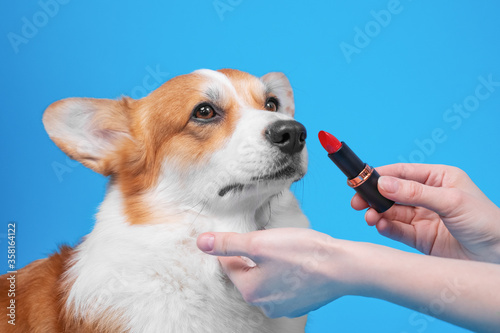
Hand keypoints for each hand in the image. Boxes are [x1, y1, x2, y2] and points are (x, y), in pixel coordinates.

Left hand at [196, 228, 355, 317]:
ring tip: (288, 251)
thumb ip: (228, 243)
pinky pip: (285, 285)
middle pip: (249, 273)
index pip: (229, 264)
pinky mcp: (301, 303)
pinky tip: (299, 262)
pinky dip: (288, 272)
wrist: (343, 267)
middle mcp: (265, 305)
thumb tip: (201, 243)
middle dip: (256, 256)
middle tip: (274, 242)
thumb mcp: (258, 243)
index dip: (239, 245)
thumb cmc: (302, 253)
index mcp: (250, 291)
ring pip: (268, 278)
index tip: (254, 236)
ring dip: (272, 264)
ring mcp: (285, 307)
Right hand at [352, 163, 499, 262]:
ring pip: (392, 212)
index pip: (403, 172)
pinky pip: (397, 230)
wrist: (499, 257)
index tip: (360, 178)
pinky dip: (386, 228)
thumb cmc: (486, 222)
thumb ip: (414, 193)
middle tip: (356, 201)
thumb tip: (383, 184)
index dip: (381, 175)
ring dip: (377, 213)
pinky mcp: (420, 238)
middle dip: (373, 196)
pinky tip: (379, 225)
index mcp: (438, 179)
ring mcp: (423, 218)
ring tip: (369, 217)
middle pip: (393, 193)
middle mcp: (428, 196)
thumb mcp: (450, 201)